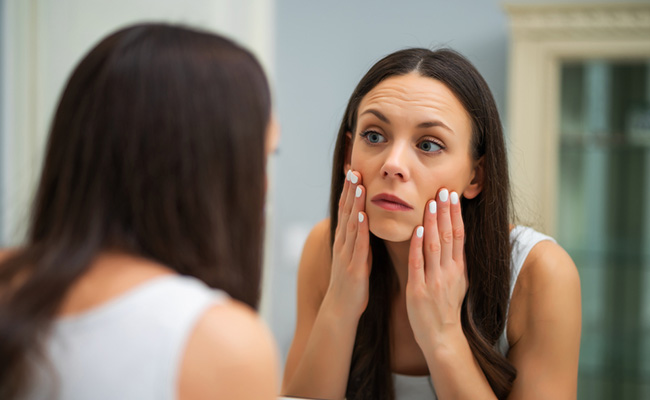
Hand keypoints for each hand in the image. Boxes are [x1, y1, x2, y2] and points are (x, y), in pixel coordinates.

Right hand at [324, 170, 371, 320]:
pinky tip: (362, 215)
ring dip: (354, 203)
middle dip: (350, 190)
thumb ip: (359, 239)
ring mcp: (346, 254)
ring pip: (350, 224)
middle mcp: (343, 243)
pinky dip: (359, 229)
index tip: (354, 171)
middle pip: (346, 211)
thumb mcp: (356, 255)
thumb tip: (366, 222)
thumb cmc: (351, 283)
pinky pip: (357, 245)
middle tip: (354, 169)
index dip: (350, 191)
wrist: (341, 309)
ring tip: (358, 184)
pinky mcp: (353, 266)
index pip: (347, 210)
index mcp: (345, 240)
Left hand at [405, 188, 467, 351]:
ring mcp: (434, 280)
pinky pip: (417, 263)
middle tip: (443, 191)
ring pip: (433, 246)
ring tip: (431, 203)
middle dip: (445, 212)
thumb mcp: (459, 282)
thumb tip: (457, 240)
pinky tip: (416, 229)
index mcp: (458, 269)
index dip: (455, 215)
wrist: (441, 336)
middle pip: (447, 236)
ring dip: (432, 223)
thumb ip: (456, 261)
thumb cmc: (447, 308)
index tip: (452, 196)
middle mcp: (448, 272)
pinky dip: (417, 245)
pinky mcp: (418, 289)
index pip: (458, 236)